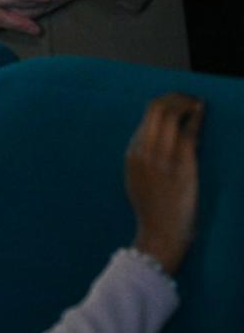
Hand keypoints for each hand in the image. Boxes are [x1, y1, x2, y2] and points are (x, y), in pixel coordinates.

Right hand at [125, 93, 203, 274]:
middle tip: (188, 99)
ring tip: (196, 104)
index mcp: (132, 153)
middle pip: (157, 110)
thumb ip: (143, 156)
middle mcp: (145, 151)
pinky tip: (201, 113)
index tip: (176, 101)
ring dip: (187, 105)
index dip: (163, 102)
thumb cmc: (151, 209)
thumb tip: (157, 136)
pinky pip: (189, 133)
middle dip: (175, 98)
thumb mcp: (137, 178)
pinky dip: (196, 119)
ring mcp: (163, 157)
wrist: (160, 233)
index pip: (146, 116)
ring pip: (173, 117)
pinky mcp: (182, 166)